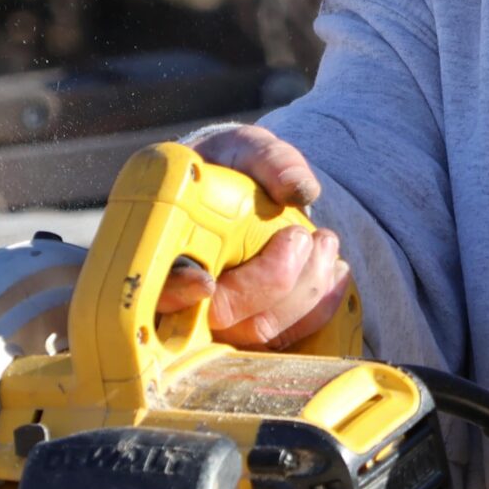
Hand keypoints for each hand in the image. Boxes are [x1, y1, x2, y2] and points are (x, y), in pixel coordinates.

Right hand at [159, 124, 351, 348]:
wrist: (251, 191)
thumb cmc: (236, 169)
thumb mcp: (247, 149)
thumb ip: (270, 161)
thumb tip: (299, 188)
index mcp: (166, 245)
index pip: (154, 285)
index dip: (175, 292)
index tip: (205, 281)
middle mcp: (187, 292)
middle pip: (219, 316)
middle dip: (271, 282)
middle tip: (304, 238)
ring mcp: (222, 318)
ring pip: (258, 331)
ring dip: (304, 293)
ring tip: (325, 244)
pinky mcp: (255, 328)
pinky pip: (287, 339)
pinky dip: (318, 310)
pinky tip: (335, 274)